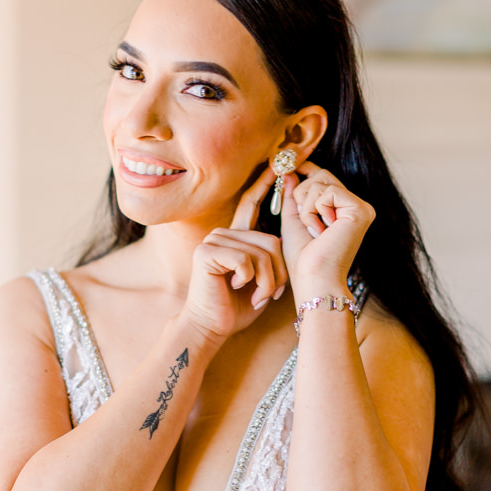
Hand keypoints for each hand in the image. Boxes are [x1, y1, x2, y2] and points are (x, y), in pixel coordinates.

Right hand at [182, 165, 287, 340]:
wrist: (212, 325)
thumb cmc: (237, 305)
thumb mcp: (262, 277)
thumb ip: (270, 255)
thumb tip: (284, 237)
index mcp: (234, 237)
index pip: (250, 205)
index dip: (263, 185)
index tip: (276, 165)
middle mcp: (222, 234)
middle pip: (270, 240)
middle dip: (277, 272)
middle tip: (269, 294)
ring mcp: (212, 241)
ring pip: (261, 252)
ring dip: (266, 280)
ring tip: (257, 295)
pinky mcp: (206, 253)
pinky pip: (245, 260)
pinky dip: (250, 279)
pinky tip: (237, 287)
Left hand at [279, 161, 374, 300]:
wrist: (313, 277)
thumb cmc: (303, 257)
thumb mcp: (294, 220)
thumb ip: (293, 197)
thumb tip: (292, 172)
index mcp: (344, 210)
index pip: (326, 178)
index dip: (308, 169)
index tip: (292, 165)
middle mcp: (357, 207)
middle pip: (322, 176)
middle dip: (302, 194)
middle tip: (305, 220)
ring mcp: (361, 208)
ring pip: (322, 182)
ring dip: (306, 207)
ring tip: (313, 229)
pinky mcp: (360, 210)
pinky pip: (327, 192)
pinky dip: (314, 210)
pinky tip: (320, 229)